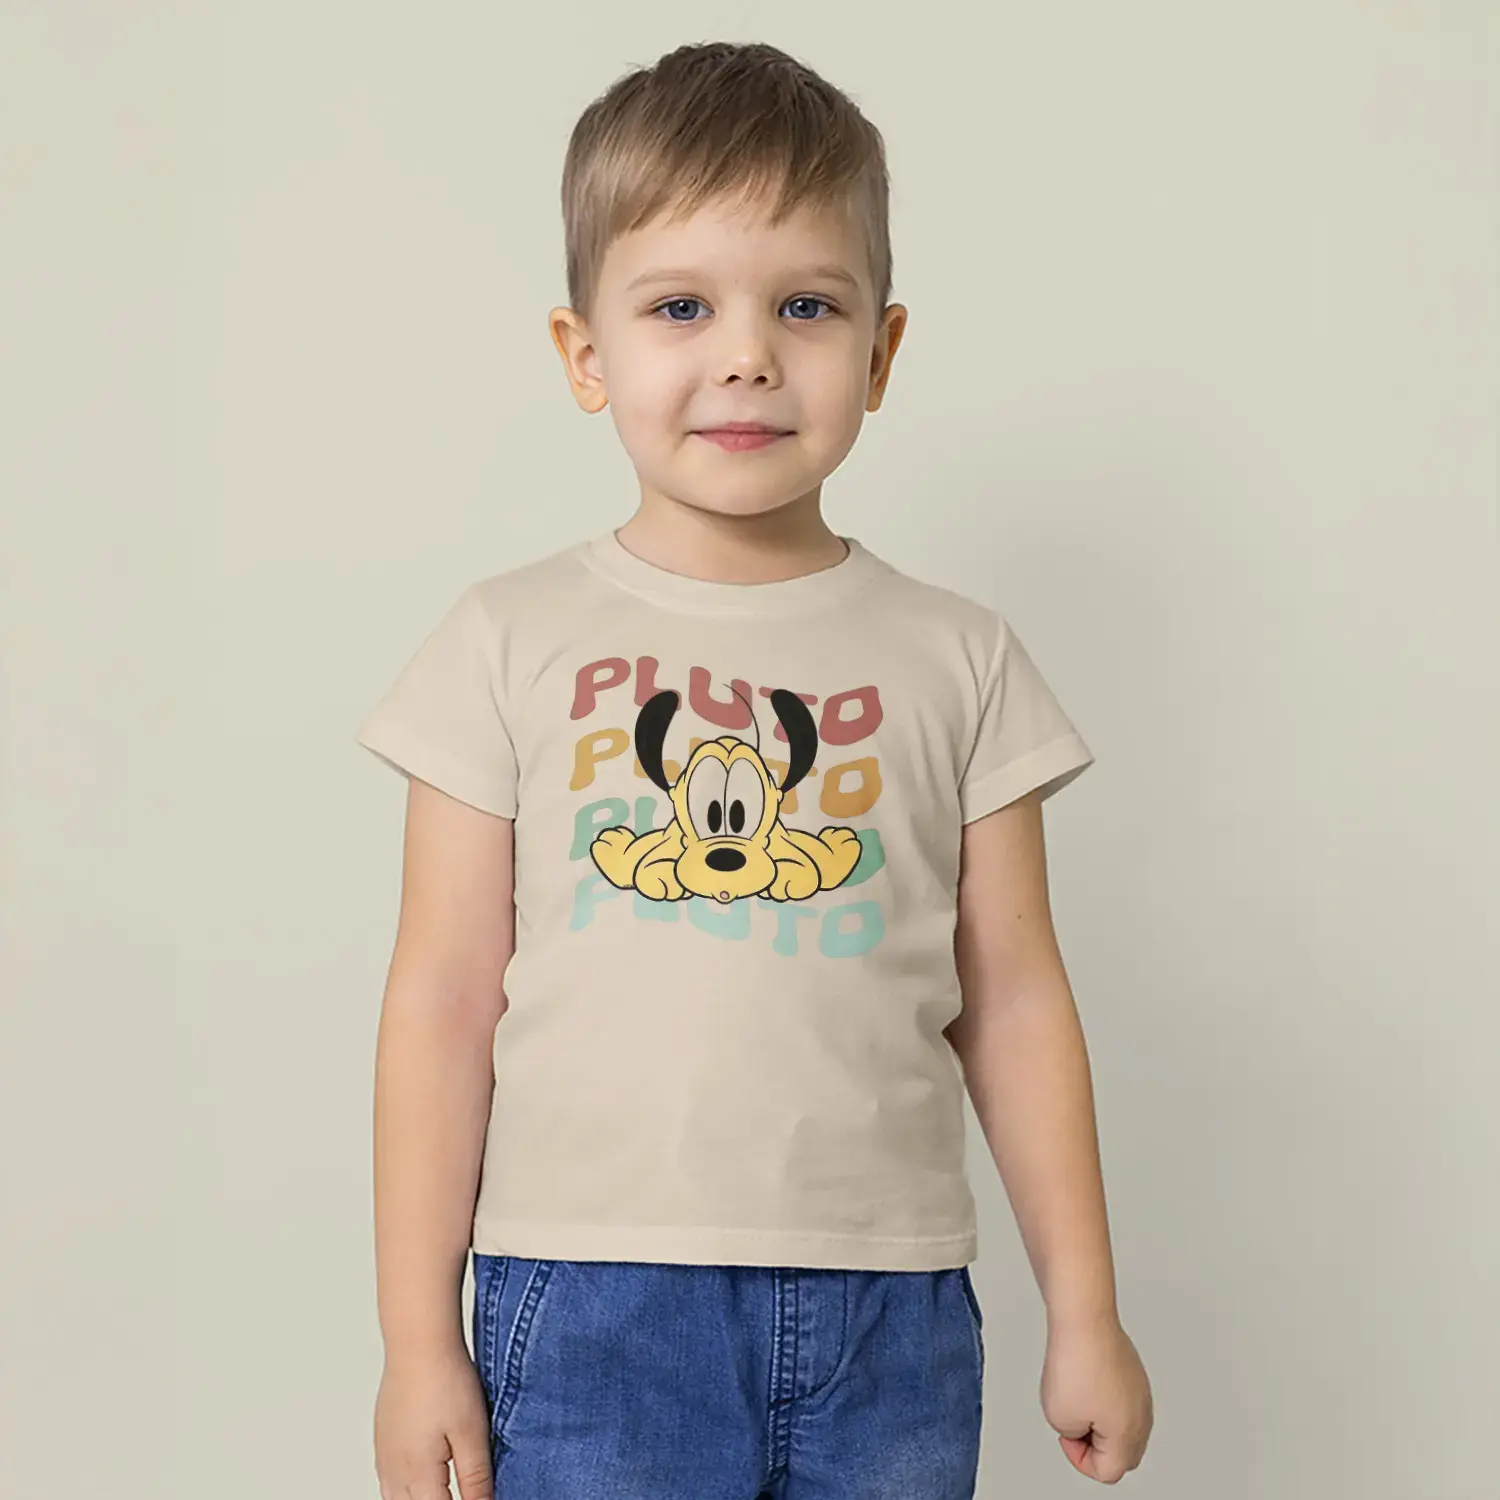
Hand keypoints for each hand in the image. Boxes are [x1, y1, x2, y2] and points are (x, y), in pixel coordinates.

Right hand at [374, 1343, 492, 1499]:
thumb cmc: (445, 1379)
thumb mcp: (472, 1432)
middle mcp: (394, 1471)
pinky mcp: (382, 1440)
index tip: (478, 1497)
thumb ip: (476, 1477)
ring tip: (445, 1489)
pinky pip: (388, 1482)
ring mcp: (384, 1456)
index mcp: (418, 1475)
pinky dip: (405, 1490)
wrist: (418, 1343)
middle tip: (463, 1491)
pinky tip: (423, 1478)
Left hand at [1040, 1309, 1152, 1482]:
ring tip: (1078, 1399)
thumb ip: (1075, 1437)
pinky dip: (1102, 1399)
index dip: (1079, 1458)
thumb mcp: (1060, 1418)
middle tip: (1074, 1423)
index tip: (1066, 1433)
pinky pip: (1121, 1400)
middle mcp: (1142, 1415)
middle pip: (1122, 1455)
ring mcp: (1140, 1391)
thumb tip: (1086, 1426)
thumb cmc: (1075, 1362)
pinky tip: (1086, 1383)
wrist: (1083, 1319)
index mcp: (1129, 1434)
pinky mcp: (1133, 1372)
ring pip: (1123, 1427)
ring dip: (1099, 1422)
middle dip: (1095, 1446)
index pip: (1108, 1472)